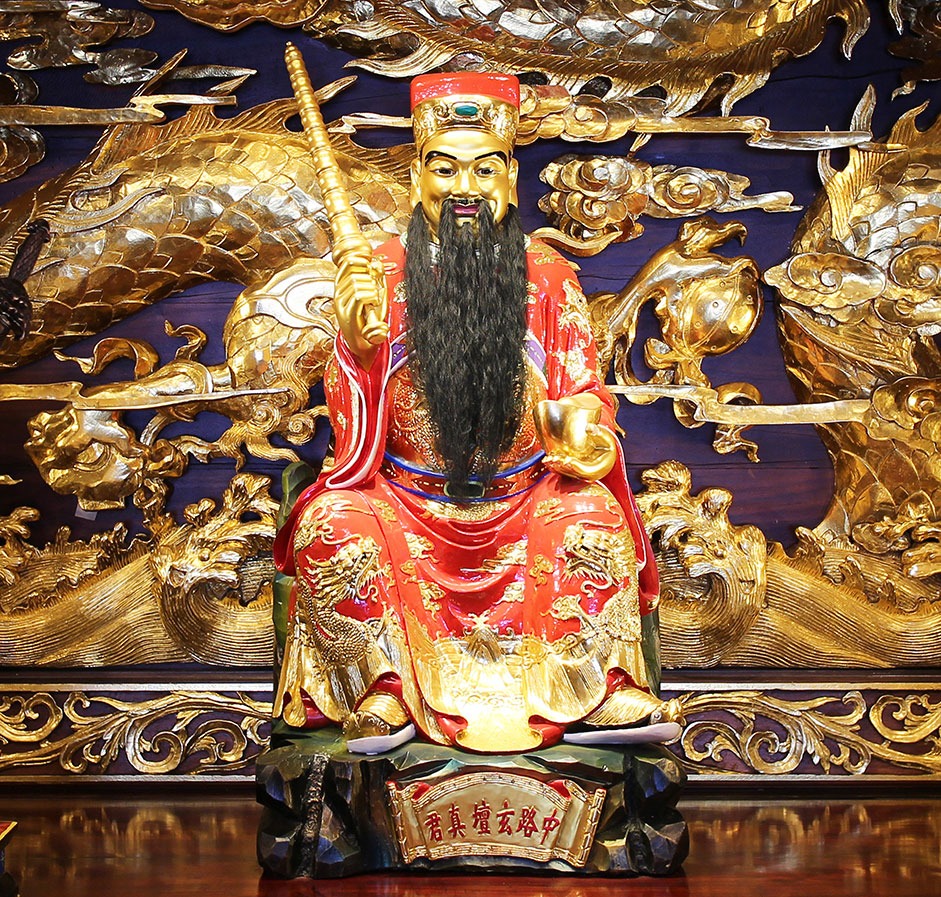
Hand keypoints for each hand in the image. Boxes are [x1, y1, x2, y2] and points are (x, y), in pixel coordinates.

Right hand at [334, 253, 388, 368]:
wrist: (363, 345)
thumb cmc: (369, 322)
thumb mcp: (374, 297)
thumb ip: (375, 281)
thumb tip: (377, 264)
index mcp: (342, 288)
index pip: (347, 265)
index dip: (360, 260)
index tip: (370, 264)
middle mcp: (339, 295)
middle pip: (354, 274)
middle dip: (369, 280)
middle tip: (374, 294)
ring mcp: (341, 304)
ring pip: (356, 284)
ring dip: (371, 291)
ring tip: (374, 302)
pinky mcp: (347, 314)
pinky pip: (359, 296)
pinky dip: (371, 297)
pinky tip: (374, 303)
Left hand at [534, 394, 617, 480]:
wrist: (606, 453)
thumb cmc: (606, 445)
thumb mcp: (606, 438)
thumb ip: (598, 432)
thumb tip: (589, 427)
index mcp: (599, 468)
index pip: (585, 470)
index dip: (575, 465)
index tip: (566, 459)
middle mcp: (590, 475)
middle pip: (573, 473)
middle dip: (562, 466)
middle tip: (552, 459)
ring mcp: (582, 476)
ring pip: (567, 474)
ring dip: (556, 467)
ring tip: (547, 459)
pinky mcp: (575, 474)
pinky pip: (563, 472)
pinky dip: (555, 467)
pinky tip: (547, 462)